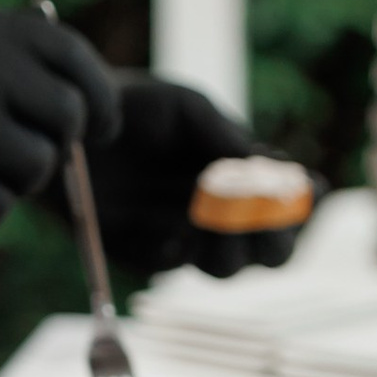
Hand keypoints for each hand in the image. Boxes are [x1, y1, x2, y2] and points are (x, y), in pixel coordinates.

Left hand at [71, 73, 307, 283]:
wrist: (70, 124)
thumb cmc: (135, 107)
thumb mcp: (185, 107)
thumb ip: (226, 137)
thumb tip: (273, 168)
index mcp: (238, 177)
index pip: (288, 203)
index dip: (302, 204)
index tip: (306, 191)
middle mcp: (219, 214)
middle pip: (270, 252)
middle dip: (276, 242)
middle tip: (264, 223)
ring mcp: (182, 236)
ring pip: (226, 269)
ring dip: (230, 251)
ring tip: (209, 222)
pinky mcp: (141, 251)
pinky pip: (170, 266)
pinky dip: (177, 252)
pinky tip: (170, 231)